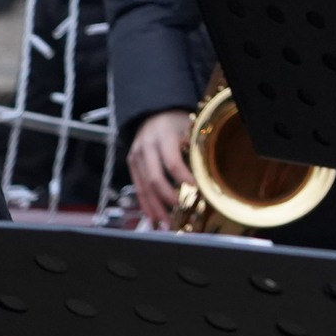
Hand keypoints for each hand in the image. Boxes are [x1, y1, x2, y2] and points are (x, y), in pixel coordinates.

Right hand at [127, 109, 193, 229]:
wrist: (153, 112)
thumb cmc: (175, 122)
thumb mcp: (188, 127)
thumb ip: (192, 147)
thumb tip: (204, 174)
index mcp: (162, 136)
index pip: (172, 162)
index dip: (183, 178)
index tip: (196, 189)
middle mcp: (146, 147)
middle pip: (154, 179)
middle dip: (167, 198)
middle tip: (180, 210)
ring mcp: (135, 156)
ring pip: (144, 187)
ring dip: (155, 207)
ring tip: (165, 224)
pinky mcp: (131, 164)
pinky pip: (137, 187)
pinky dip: (145, 203)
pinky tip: (153, 217)